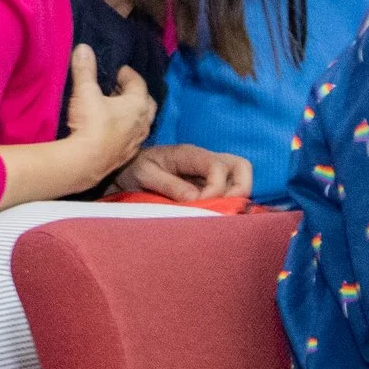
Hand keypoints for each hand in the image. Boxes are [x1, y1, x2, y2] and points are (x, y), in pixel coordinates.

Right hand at [62, 45, 154, 189]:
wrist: (86, 162)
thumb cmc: (91, 123)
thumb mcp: (85, 92)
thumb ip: (85, 70)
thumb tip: (84, 47)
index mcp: (137, 104)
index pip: (138, 82)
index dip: (127, 74)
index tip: (116, 70)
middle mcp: (143, 122)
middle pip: (145, 103)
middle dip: (134, 94)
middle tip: (118, 89)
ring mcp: (137, 140)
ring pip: (141, 122)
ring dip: (131, 114)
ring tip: (114, 109)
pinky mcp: (128, 155)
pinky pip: (132, 137)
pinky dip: (125, 130)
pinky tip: (112, 130)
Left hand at [110, 143, 251, 202]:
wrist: (126, 172)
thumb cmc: (133, 169)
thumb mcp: (143, 174)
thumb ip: (169, 185)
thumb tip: (195, 199)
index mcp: (189, 154)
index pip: (218, 166)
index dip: (216, 188)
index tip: (201, 204)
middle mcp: (205, 161)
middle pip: (241, 167)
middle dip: (240, 188)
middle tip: (225, 208)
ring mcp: (209, 173)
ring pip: (240, 179)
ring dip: (236, 197)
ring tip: (220, 213)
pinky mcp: (207, 186)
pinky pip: (228, 192)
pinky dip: (227, 203)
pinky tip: (214, 215)